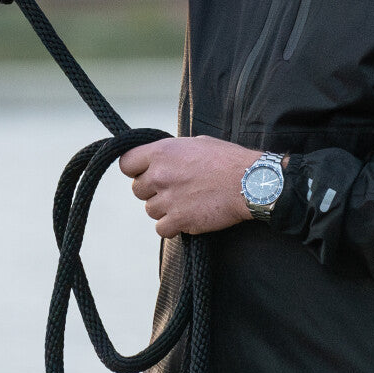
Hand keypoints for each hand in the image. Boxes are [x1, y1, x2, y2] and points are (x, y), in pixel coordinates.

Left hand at [119, 136, 268, 237]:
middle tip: (173, 189)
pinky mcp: (179, 220)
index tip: (144, 173)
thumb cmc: (226, 160)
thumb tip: (160, 159)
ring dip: (164, 209)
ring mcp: (167, 199)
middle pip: (137, 190)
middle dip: (152, 191)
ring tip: (185, 202)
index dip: (135, 170)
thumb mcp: (194, 143)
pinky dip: (172, 226)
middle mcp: (159, 175)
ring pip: (150, 210)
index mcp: (161, 152)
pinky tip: (187, 218)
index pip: (126, 163)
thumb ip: (171, 153)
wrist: (248, 182)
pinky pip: (161, 229)